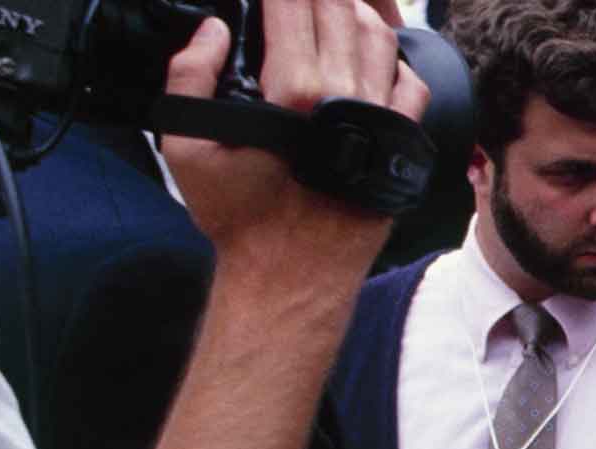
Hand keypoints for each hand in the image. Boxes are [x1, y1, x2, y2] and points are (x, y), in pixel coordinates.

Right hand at [161, 0, 428, 277]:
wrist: (293, 275)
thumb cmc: (238, 217)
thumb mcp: (185, 147)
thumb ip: (188, 76)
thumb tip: (212, 28)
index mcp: (293, 91)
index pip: (292, 3)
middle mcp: (344, 95)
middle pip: (339, 9)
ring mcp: (379, 118)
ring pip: (378, 37)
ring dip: (354, 11)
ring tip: (331, 5)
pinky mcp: (400, 142)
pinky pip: (410, 83)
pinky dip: (393, 58)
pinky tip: (371, 54)